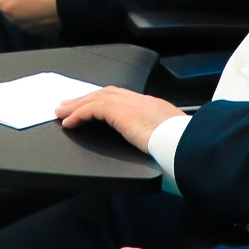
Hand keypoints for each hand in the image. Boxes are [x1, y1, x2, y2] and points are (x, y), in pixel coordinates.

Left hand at [0, 0, 60, 28]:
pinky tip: (40, 5)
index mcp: (6, 4)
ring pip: (15, 15)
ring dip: (20, 7)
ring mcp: (24, 26)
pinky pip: (27, 22)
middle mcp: (12, 18)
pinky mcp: (36, 31)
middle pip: (2, 7)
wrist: (72, 2)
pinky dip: (30, 15)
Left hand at [57, 85, 184, 151]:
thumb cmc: (184, 146)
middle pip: (107, 94)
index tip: (95, 106)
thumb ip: (162, 142)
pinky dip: (78, 114)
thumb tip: (161, 154)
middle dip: (87, 99)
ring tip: (62, 112)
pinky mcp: (120, 111)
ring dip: (77, 105)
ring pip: (97, 98)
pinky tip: (69, 122)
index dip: (106, 101)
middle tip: (70, 105)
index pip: (124, 99)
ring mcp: (132, 104)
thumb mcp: (172, 142)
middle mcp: (142, 101)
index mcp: (155, 108)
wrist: (186, 142)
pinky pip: (92, 109)